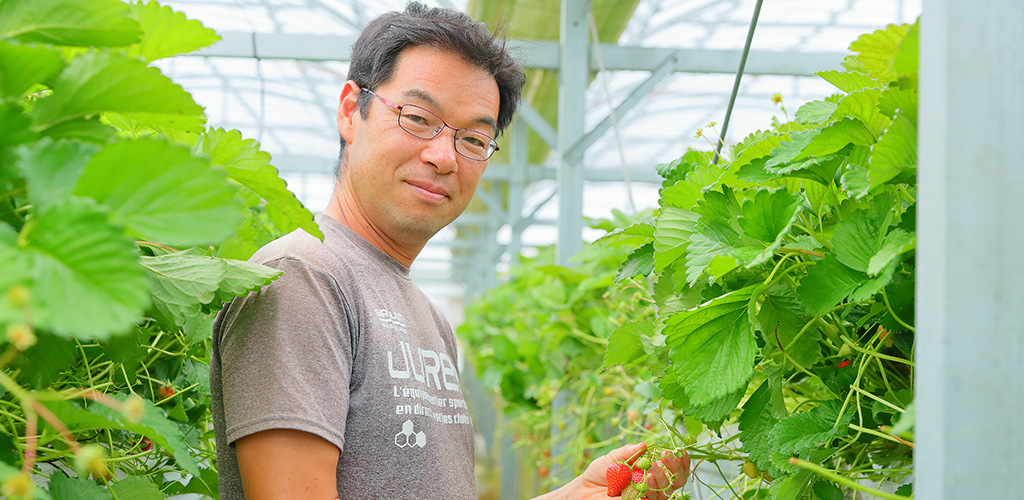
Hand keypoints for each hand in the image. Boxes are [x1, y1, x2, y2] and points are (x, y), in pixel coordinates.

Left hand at [563, 442, 689, 499]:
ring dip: (662, 476)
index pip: (673, 467)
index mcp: (650, 469)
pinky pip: (653, 498)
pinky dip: (652, 488)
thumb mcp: (613, 457)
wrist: (585, 489)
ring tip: (653, 466)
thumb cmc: (600, 472)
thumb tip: (644, 444)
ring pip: (666, 490)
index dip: (680, 460)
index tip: (679, 451)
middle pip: (676, 479)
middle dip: (675, 467)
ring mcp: (647, 495)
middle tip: (666, 456)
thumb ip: (628, 452)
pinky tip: (646, 478)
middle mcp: (653, 483)